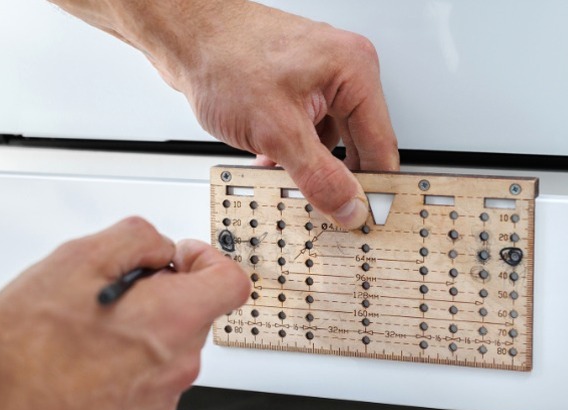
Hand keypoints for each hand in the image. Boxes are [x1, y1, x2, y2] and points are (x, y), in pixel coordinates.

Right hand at [0, 218, 248, 409]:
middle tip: (117, 296)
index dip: (208, 261)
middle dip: (163, 298)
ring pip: (168, 352)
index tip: (181, 259)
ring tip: (92, 334)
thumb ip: (138, 238)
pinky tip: (89, 366)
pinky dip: (128, 371)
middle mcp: (178, 364)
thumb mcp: (81, 258)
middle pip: (194, 315)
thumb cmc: (30, 344)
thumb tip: (161, 247)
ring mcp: (163, 401)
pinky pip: (149, 385)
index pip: (231, 282)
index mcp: (174, 318)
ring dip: (142, 336)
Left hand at [49, 0, 399, 228]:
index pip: (382, 146)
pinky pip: (309, 129)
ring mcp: (321, 78)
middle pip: (359, 145)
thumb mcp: (277, 131)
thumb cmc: (224, 58)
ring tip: (281, 172)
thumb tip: (349, 207)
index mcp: (355, 72)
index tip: (361, 216)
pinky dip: (292, 149)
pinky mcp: (299, 86)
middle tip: (319, 203)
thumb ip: (320, 177)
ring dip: (308, 165)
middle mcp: (345, 71)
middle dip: (333, 176)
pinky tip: (270, 158)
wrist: (185, 36)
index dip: (372, 188)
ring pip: (331, 141)